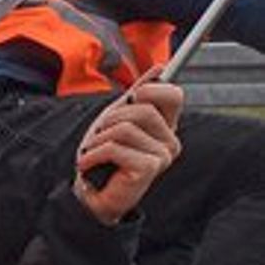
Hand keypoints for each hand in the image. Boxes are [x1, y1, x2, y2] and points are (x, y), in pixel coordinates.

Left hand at [72, 76, 182, 223]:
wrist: (92, 195)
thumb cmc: (105, 158)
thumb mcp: (118, 119)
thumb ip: (138, 96)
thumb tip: (159, 69)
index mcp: (166, 127)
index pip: (173, 95)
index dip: (152, 89)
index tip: (133, 96)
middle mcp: (170, 142)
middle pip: (142, 109)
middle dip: (112, 119)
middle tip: (101, 136)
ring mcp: (163, 156)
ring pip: (125, 128)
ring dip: (99, 139)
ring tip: (95, 152)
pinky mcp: (149, 168)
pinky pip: (115, 146)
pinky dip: (95, 153)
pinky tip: (90, 163)